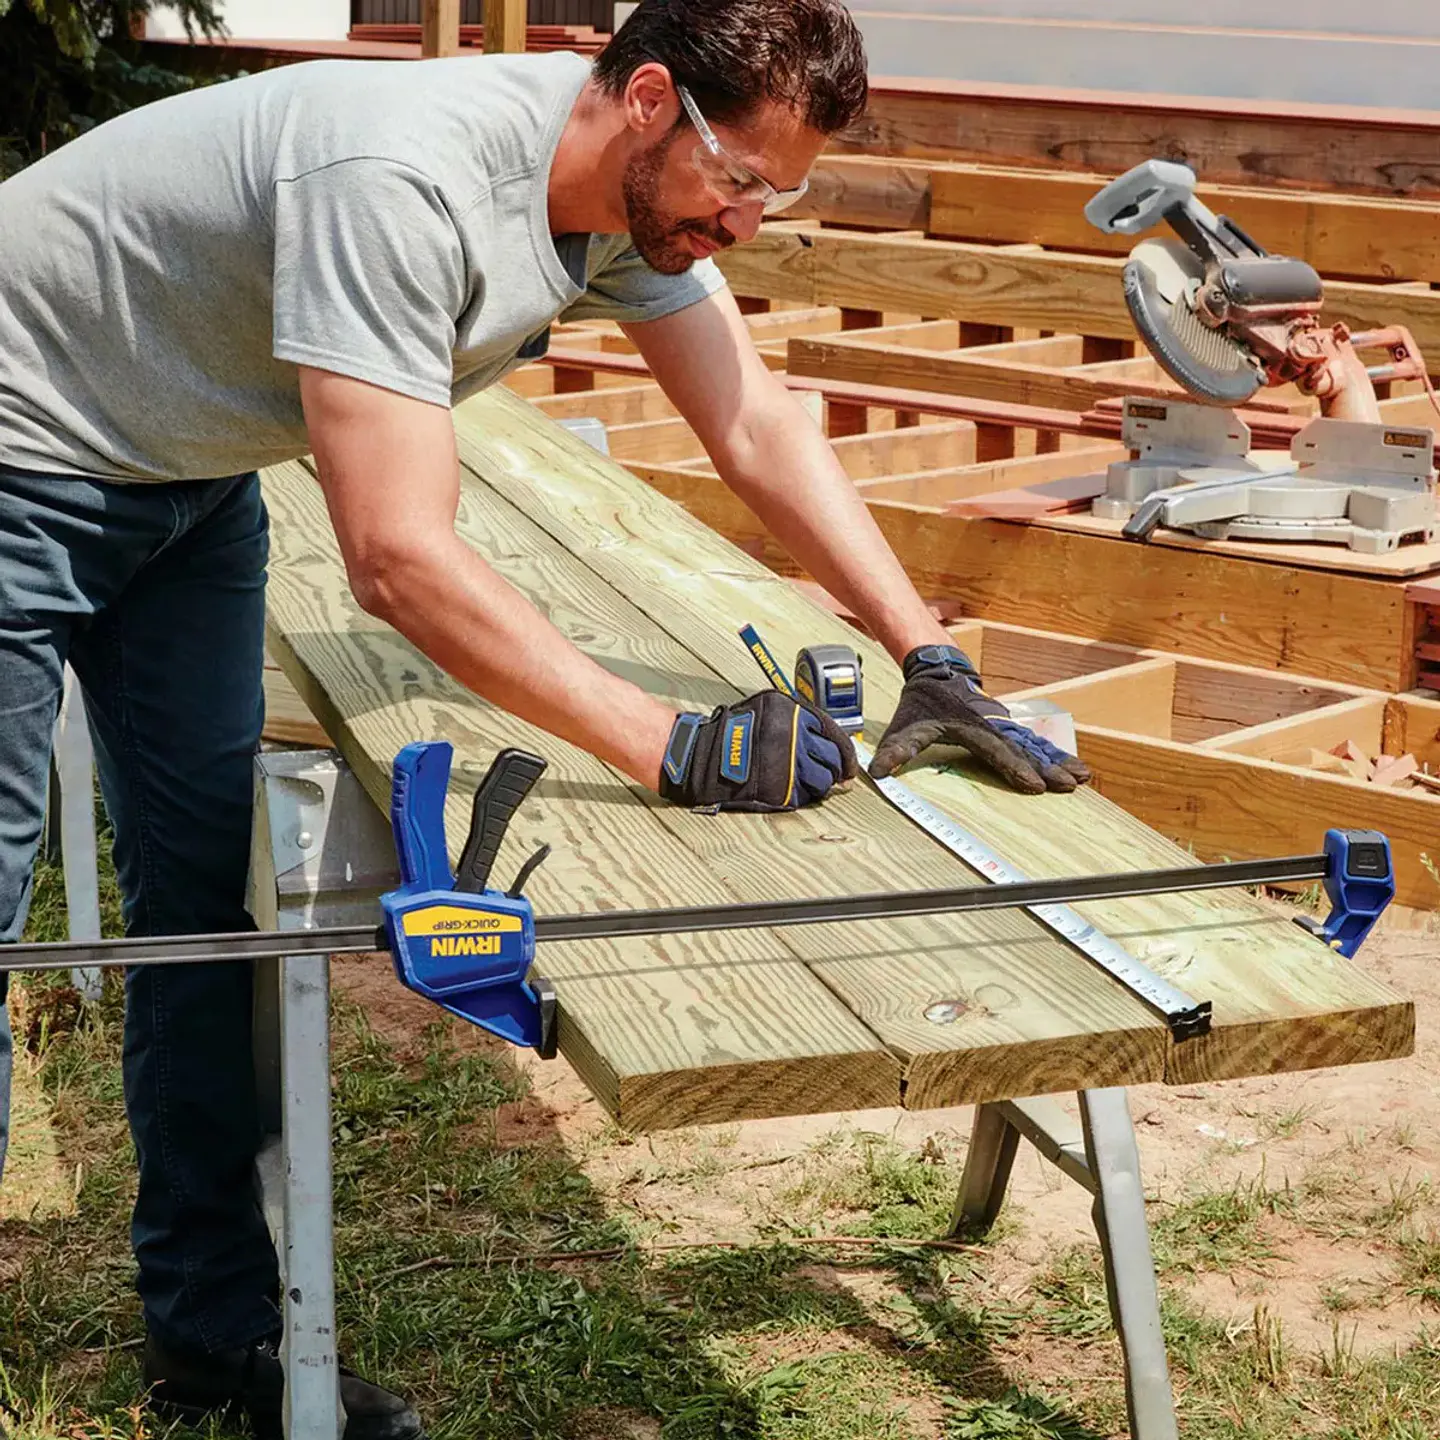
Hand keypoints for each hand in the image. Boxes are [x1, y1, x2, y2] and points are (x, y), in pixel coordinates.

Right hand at [658, 691, 857, 811]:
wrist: (701, 755)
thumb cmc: (734, 732)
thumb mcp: (770, 710)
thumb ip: (802, 722)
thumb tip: (835, 746)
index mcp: (793, 715)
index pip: (835, 735)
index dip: (846, 754)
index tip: (850, 767)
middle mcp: (793, 739)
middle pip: (833, 761)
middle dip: (833, 770)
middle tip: (829, 776)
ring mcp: (787, 766)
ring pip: (822, 782)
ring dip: (817, 785)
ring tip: (799, 780)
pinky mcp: (778, 790)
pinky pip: (803, 797)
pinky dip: (800, 795)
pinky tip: (786, 788)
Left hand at [870, 645, 1090, 793]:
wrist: (938, 671)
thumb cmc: (922, 702)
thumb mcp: (906, 724)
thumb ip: (897, 749)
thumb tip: (878, 772)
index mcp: (972, 727)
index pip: (996, 751)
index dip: (1014, 769)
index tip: (1033, 785)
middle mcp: (995, 726)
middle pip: (1024, 750)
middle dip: (1048, 768)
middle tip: (1069, 784)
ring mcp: (1006, 725)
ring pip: (1036, 745)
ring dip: (1059, 761)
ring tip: (1082, 777)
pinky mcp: (1011, 727)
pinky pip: (1037, 742)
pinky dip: (1056, 753)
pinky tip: (1076, 767)